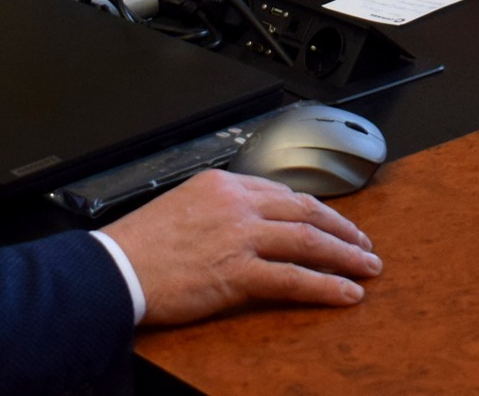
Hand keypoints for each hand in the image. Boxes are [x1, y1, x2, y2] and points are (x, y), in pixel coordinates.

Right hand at [102, 168, 381, 325]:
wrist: (111, 271)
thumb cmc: (137, 246)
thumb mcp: (181, 206)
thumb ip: (218, 209)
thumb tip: (247, 223)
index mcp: (224, 184)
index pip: (283, 193)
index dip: (316, 210)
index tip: (332, 224)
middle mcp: (237, 204)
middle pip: (305, 211)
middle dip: (342, 230)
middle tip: (363, 245)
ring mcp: (239, 237)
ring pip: (308, 241)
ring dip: (344, 256)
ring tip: (366, 268)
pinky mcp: (236, 272)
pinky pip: (293, 278)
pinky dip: (325, 286)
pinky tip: (345, 293)